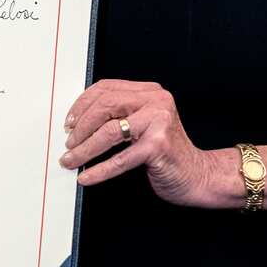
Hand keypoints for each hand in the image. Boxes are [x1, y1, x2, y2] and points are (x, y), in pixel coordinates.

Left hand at [59, 79, 234, 207]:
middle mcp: (156, 102)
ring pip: (109, 132)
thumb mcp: (142, 125)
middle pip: (105, 107)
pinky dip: (99, 170)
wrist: (198, 176)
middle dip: (81, 127)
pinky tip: (86, 177)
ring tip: (71, 160)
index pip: (106, 89)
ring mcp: (159, 122)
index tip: (69, 121)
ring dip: (85, 149)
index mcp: (150, 92)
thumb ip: (119, 116)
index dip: (82, 104)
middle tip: (68, 143)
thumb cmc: (166, 152)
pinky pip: (120, 159)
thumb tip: (77, 123)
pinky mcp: (158, 146)